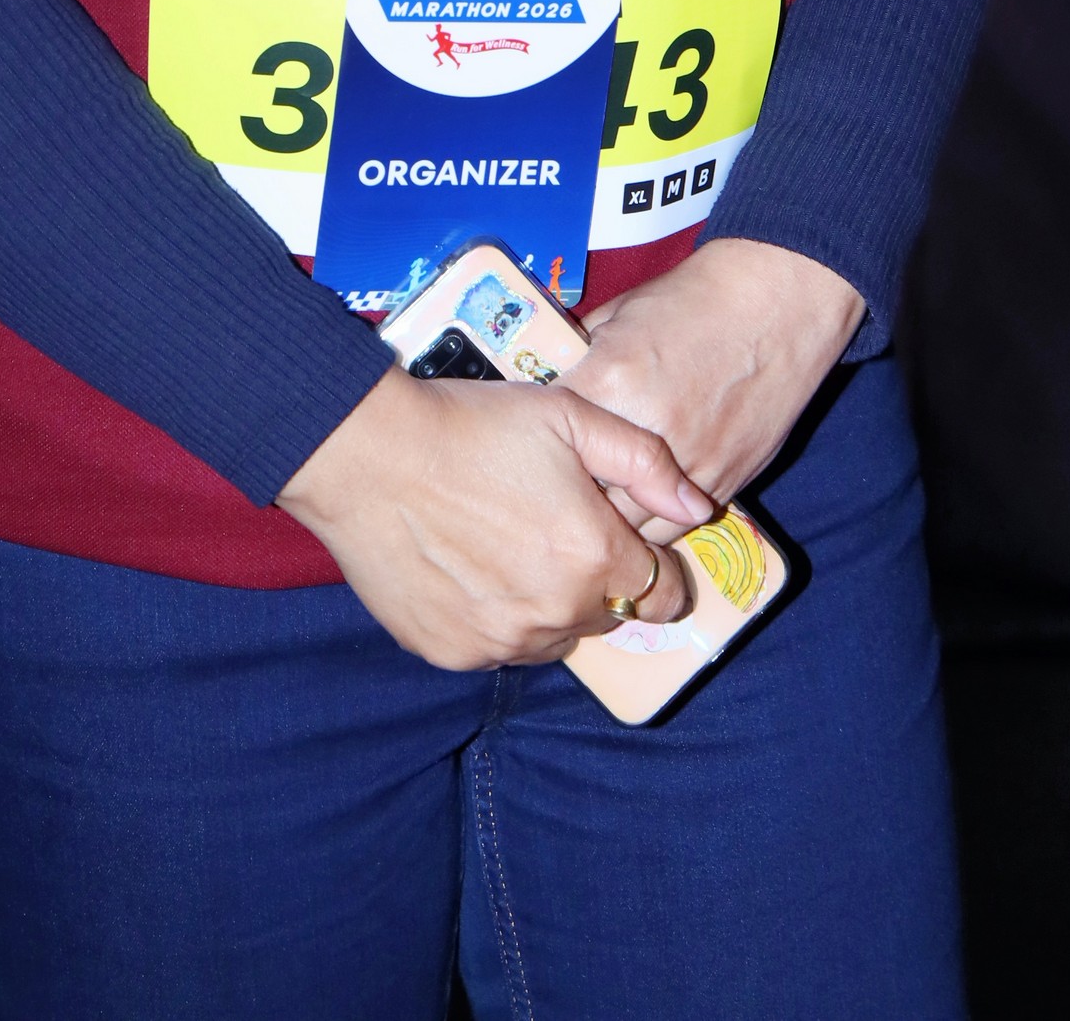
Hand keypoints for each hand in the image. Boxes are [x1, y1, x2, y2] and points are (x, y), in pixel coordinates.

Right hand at [277, 364, 705, 669]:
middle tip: (557, 526)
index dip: (652, 565)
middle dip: (597, 578)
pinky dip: (496, 616)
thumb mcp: (571, 417)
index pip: (661, 594)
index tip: (624, 538)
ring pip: (553, 637)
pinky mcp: (452, 653)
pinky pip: (496, 646)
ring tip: (512, 543)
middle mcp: (555, 615)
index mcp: (594, 558)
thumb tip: (700, 505)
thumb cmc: (474, 425)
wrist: (369, 453)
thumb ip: (647, 464)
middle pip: (606, 615)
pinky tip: (471, 565)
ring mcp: (500, 642)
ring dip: (549, 603)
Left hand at [567, 237, 866, 533]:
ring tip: (601, 506)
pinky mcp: (725, 482)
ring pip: (629, 528)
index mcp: (609, 382)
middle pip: (584, 497)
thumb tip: (549, 386)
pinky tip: (643, 506)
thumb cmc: (695, 298)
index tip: (536, 446)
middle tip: (564, 486)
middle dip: (570, 493)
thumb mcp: (618, 313)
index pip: (548, 440)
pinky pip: (675, 528)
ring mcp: (690, 466)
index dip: (538, 445)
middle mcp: (647, 434)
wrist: (775, 300)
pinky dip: (654, 521)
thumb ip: (581, 357)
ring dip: (611, 521)